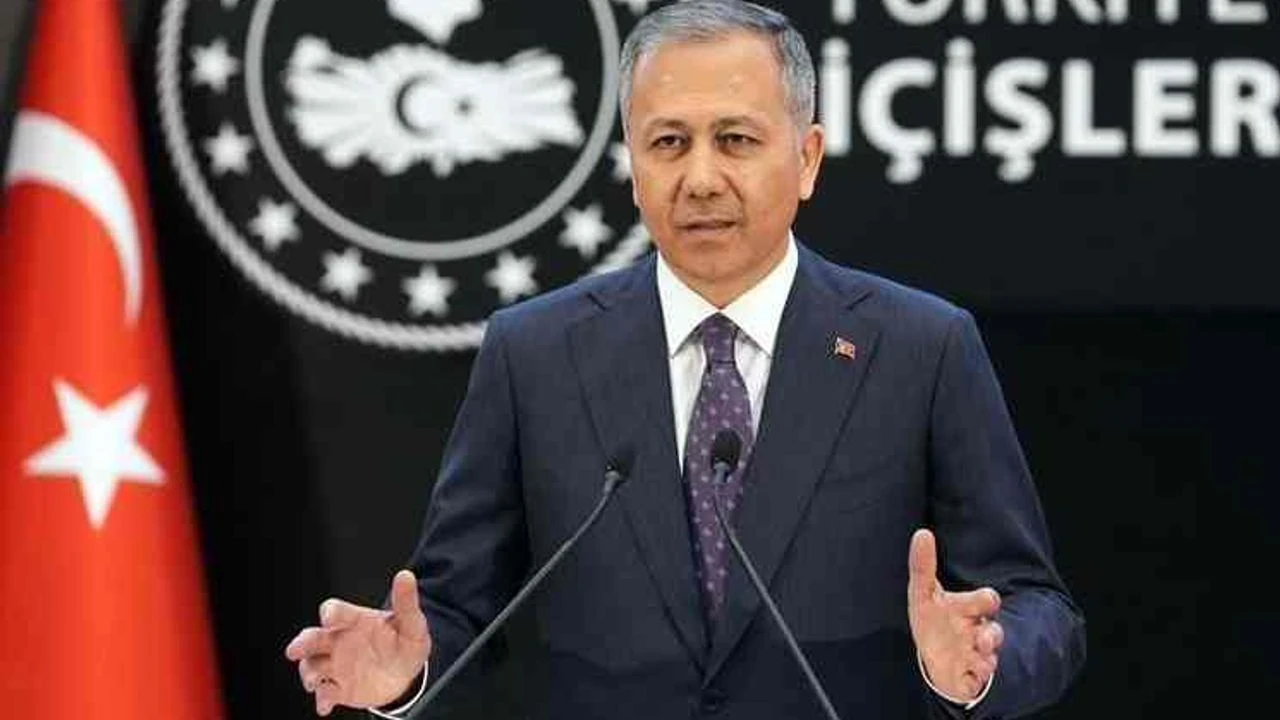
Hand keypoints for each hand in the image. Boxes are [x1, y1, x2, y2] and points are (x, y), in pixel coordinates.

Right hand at [285, 570, 432, 715]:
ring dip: (309, 674)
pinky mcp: (338, 688)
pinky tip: (324, 704)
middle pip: (313, 638)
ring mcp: (336, 665)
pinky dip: (321, 699)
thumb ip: (406, 602)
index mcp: (355, 621)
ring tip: (314, 682)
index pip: (337, 612)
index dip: (332, 613)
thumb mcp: (411, 624)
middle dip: (302, 643)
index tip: (329, 617)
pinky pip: (324, 693)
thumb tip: (406, 576)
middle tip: (296, 650)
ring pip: (312, 666)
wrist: (406, 675)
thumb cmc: (404, 643)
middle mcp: (340, 641)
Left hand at [907, 529, 1003, 702]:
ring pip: (989, 658)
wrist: (935, 656)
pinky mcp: (970, 677)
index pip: (986, 601)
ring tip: (981, 658)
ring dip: (986, 659)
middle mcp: (978, 632)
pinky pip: (976, 680)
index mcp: (970, 609)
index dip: (986, 600)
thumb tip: (922, 533)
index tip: (989, 599)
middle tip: (983, 637)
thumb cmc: (934, 619)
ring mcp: (976, 656)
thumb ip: (922, 566)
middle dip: (992, 635)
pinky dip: (974, 678)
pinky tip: (970, 675)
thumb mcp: (923, 593)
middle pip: (994, 632)